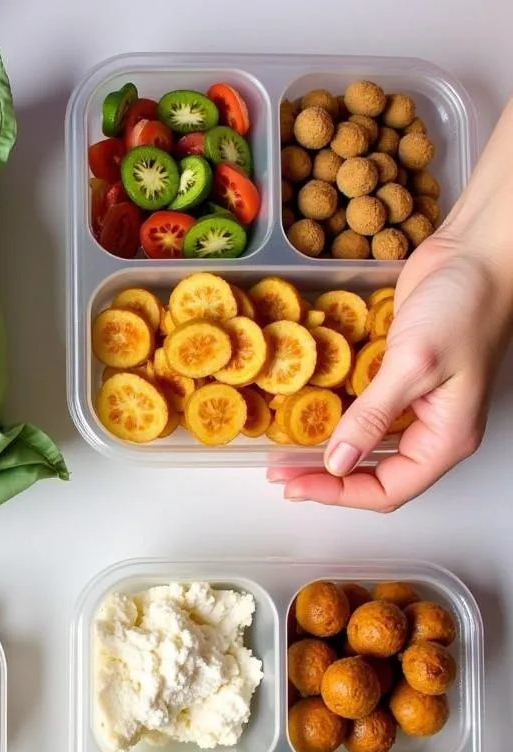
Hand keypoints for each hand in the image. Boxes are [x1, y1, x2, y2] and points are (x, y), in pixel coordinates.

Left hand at [268, 97, 512, 510]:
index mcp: (445, 438)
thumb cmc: (463, 304)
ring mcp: (414, 405)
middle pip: (373, 475)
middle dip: (326, 480)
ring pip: (365, 447)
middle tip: (280, 475)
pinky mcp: (396, 380)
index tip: (295, 486)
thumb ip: (372, 416)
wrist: (475, 251)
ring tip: (284, 454)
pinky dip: (333, 421)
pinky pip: (362, 414)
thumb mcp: (413, 363)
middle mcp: (430, 429)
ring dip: (325, 453)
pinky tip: (305, 415)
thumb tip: (336, 462)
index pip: (388, 489)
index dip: (339, 494)